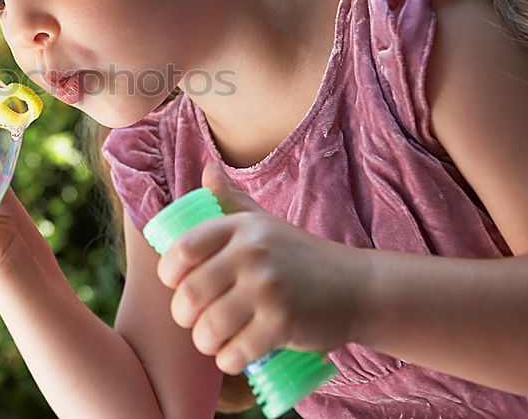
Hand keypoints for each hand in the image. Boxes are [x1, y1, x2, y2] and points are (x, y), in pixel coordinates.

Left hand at [156, 159, 369, 374]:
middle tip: (194, 321)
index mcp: (241, 228)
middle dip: (184, 315)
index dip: (169, 274)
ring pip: (209, 327)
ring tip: (211, 341)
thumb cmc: (299, 256)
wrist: (357, 287)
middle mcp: (252, 254)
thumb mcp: (264, 222)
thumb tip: (207, 168)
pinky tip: (231, 356)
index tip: (177, 285)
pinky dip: (227, 360)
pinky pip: (236, 352)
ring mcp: (268, 289)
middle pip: (190, 293)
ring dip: (204, 342)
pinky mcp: (284, 323)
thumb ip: (232, 198)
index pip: (182, 250)